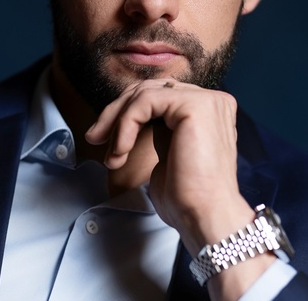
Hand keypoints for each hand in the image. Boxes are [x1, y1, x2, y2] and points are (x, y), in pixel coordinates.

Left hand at [84, 78, 253, 254]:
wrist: (204, 217)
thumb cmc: (187, 197)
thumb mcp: (169, 152)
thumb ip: (159, 128)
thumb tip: (127, 118)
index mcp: (208, 109)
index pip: (159, 95)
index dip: (126, 112)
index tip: (104, 138)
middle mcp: (211, 100)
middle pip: (149, 89)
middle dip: (116, 113)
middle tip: (95, 137)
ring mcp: (206, 100)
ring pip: (144, 93)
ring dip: (117, 122)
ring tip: (111, 154)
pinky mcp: (195, 106)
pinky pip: (145, 103)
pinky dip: (126, 125)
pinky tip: (121, 151)